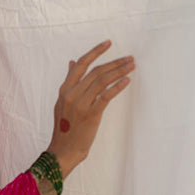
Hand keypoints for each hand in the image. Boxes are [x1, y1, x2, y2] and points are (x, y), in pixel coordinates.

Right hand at [48, 41, 134, 177]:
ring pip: (102, 81)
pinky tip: (127, 81)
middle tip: (129, 58)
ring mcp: (80, 104)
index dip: (95, 52)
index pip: (81, 64)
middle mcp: (71, 94)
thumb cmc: (65, 128)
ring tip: (131, 66)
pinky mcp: (90, 114)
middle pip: (96, 71)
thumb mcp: (62, 102)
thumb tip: (72, 62)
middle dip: (115, 62)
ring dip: (119, 71)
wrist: (63, 150)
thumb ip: (69, 82)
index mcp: (64, 89)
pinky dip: (117, 87)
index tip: (108, 43)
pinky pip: (106, 96)